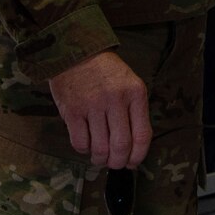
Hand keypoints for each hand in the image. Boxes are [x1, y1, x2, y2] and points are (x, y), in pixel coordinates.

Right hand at [48, 51, 150, 167]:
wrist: (77, 51)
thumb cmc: (106, 72)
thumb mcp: (130, 83)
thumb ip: (134, 111)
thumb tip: (134, 148)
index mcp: (135, 93)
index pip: (142, 135)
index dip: (138, 156)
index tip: (133, 162)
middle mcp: (115, 99)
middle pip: (121, 146)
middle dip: (118, 162)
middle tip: (114, 163)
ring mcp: (92, 105)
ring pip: (100, 149)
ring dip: (100, 159)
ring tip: (99, 156)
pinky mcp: (72, 111)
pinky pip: (80, 143)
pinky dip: (84, 150)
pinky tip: (86, 144)